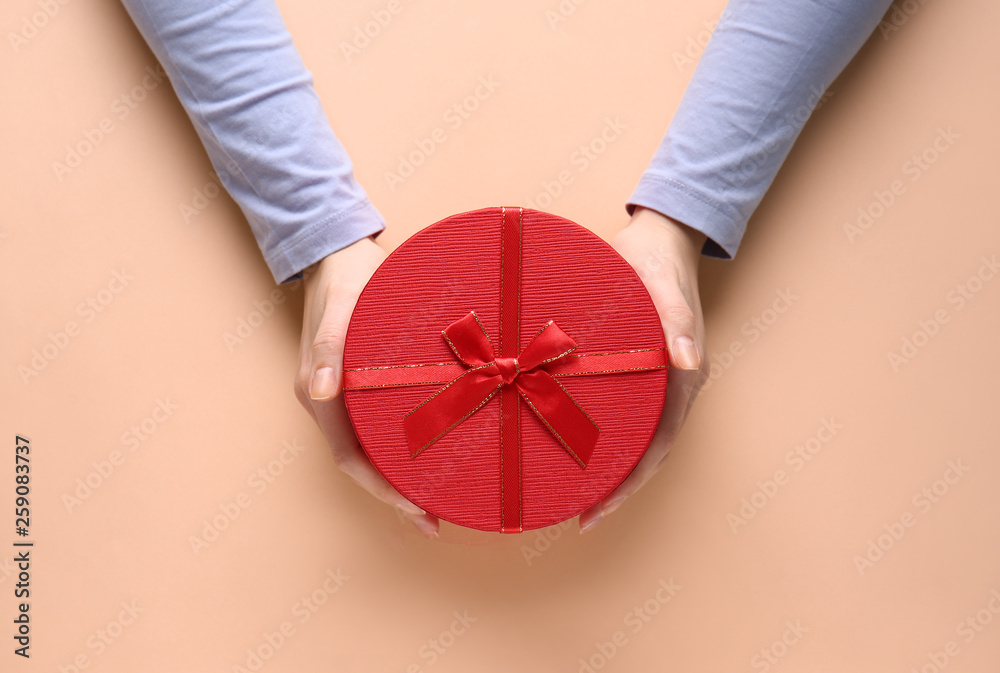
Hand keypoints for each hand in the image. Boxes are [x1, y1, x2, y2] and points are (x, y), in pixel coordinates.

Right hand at [294, 236, 440, 538]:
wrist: (342, 249)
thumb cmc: (348, 277)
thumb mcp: (343, 305)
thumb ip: (329, 346)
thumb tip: (319, 392)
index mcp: (318, 393)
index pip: (350, 459)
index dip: (383, 490)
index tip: (418, 510)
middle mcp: (327, 400)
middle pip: (363, 462)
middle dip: (398, 493)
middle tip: (438, 517)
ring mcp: (342, 392)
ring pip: (372, 446)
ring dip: (402, 472)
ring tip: (441, 494)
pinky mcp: (359, 380)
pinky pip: (380, 424)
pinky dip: (403, 444)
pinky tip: (431, 450)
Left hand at [578, 206, 708, 532]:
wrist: (656, 235)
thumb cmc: (657, 259)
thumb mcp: (664, 284)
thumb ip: (678, 319)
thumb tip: (689, 362)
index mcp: (684, 379)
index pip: (658, 446)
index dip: (629, 482)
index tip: (595, 510)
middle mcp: (671, 388)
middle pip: (643, 452)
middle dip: (612, 486)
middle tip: (576, 513)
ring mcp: (653, 381)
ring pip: (630, 436)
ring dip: (603, 465)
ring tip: (567, 490)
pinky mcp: (634, 368)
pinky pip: (616, 410)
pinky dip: (596, 433)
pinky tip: (565, 442)